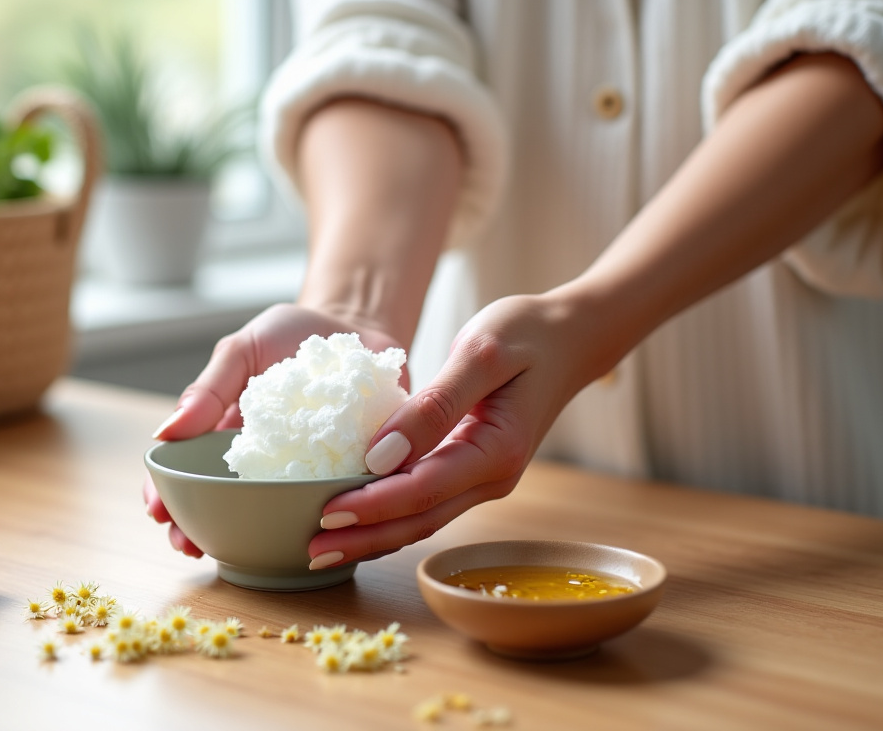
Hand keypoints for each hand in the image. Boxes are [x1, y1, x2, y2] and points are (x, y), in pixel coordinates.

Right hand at [145, 302, 405, 557]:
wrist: (359, 325)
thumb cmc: (293, 335)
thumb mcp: (243, 350)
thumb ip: (209, 388)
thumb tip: (164, 433)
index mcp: (229, 437)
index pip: (186, 472)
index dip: (166, 495)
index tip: (158, 513)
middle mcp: (262, 463)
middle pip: (219, 506)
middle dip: (196, 530)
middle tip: (188, 544)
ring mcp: (303, 473)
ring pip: (272, 519)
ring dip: (250, 539)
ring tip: (230, 548)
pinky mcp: (349, 474)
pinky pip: (334, 505)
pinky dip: (322, 524)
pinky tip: (308, 533)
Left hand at [307, 291, 619, 569]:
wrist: (572, 335)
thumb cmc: (528, 333)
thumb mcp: (479, 354)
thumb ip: (433, 405)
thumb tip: (381, 453)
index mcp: (496, 451)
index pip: (423, 490)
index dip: (373, 505)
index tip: (325, 513)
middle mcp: (492, 478)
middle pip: (419, 520)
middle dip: (364, 537)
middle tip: (310, 548)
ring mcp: (485, 479)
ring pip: (422, 519)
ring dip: (373, 535)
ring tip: (321, 546)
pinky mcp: (472, 470)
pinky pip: (427, 502)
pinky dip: (390, 515)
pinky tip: (356, 519)